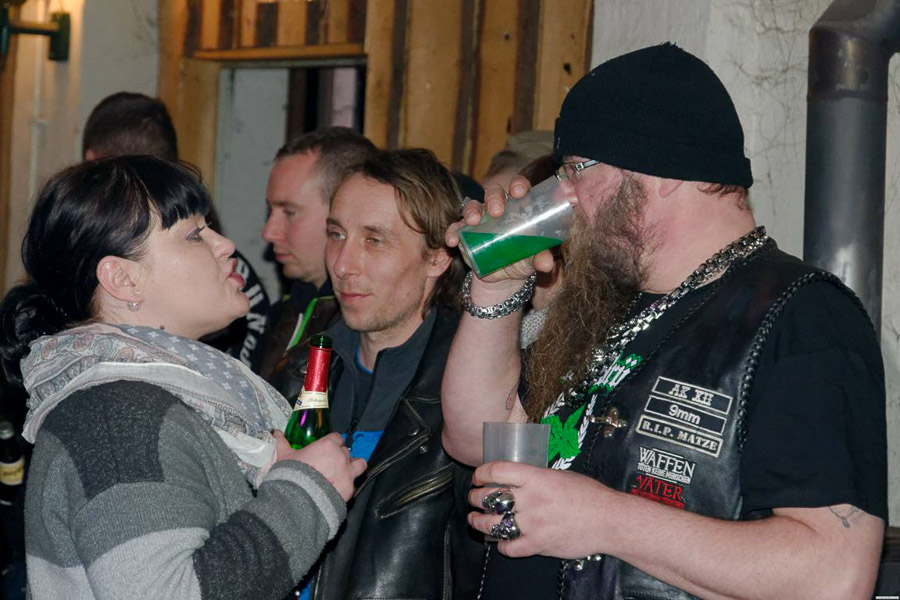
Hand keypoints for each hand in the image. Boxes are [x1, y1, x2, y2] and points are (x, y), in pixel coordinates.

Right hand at [273, 431, 365, 500]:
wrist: (297, 501)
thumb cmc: (291, 475)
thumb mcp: (284, 457)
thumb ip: (282, 443)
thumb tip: (276, 433)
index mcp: (327, 446)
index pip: (337, 437)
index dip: (332, 443)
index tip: (327, 448)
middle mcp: (341, 457)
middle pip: (346, 451)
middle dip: (339, 456)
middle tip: (329, 464)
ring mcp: (347, 473)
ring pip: (359, 464)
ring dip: (353, 467)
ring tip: (344, 473)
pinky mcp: (349, 490)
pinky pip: (353, 484)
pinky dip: (347, 486)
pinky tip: (338, 490)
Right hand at [445, 176, 555, 285]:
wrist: (503, 279)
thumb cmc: (522, 260)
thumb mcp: (532, 261)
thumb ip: (540, 259)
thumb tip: (546, 263)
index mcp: (519, 208)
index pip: (518, 188)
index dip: (518, 185)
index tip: (519, 192)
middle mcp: (498, 209)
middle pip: (494, 193)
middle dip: (494, 198)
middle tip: (496, 210)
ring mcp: (480, 220)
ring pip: (473, 206)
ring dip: (471, 210)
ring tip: (472, 220)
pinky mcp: (465, 233)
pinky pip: (456, 228)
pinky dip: (453, 232)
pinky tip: (453, 239)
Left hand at [467, 460, 609, 558]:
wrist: (609, 520)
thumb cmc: (589, 495)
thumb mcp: (560, 475)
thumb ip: (536, 477)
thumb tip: (517, 478)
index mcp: (536, 477)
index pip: (496, 470)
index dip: (481, 473)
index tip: (478, 476)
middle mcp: (531, 500)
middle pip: (489, 498)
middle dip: (475, 498)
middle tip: (474, 499)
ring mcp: (533, 524)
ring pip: (492, 524)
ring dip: (479, 522)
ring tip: (476, 520)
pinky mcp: (538, 544)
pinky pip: (510, 548)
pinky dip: (501, 546)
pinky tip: (501, 542)